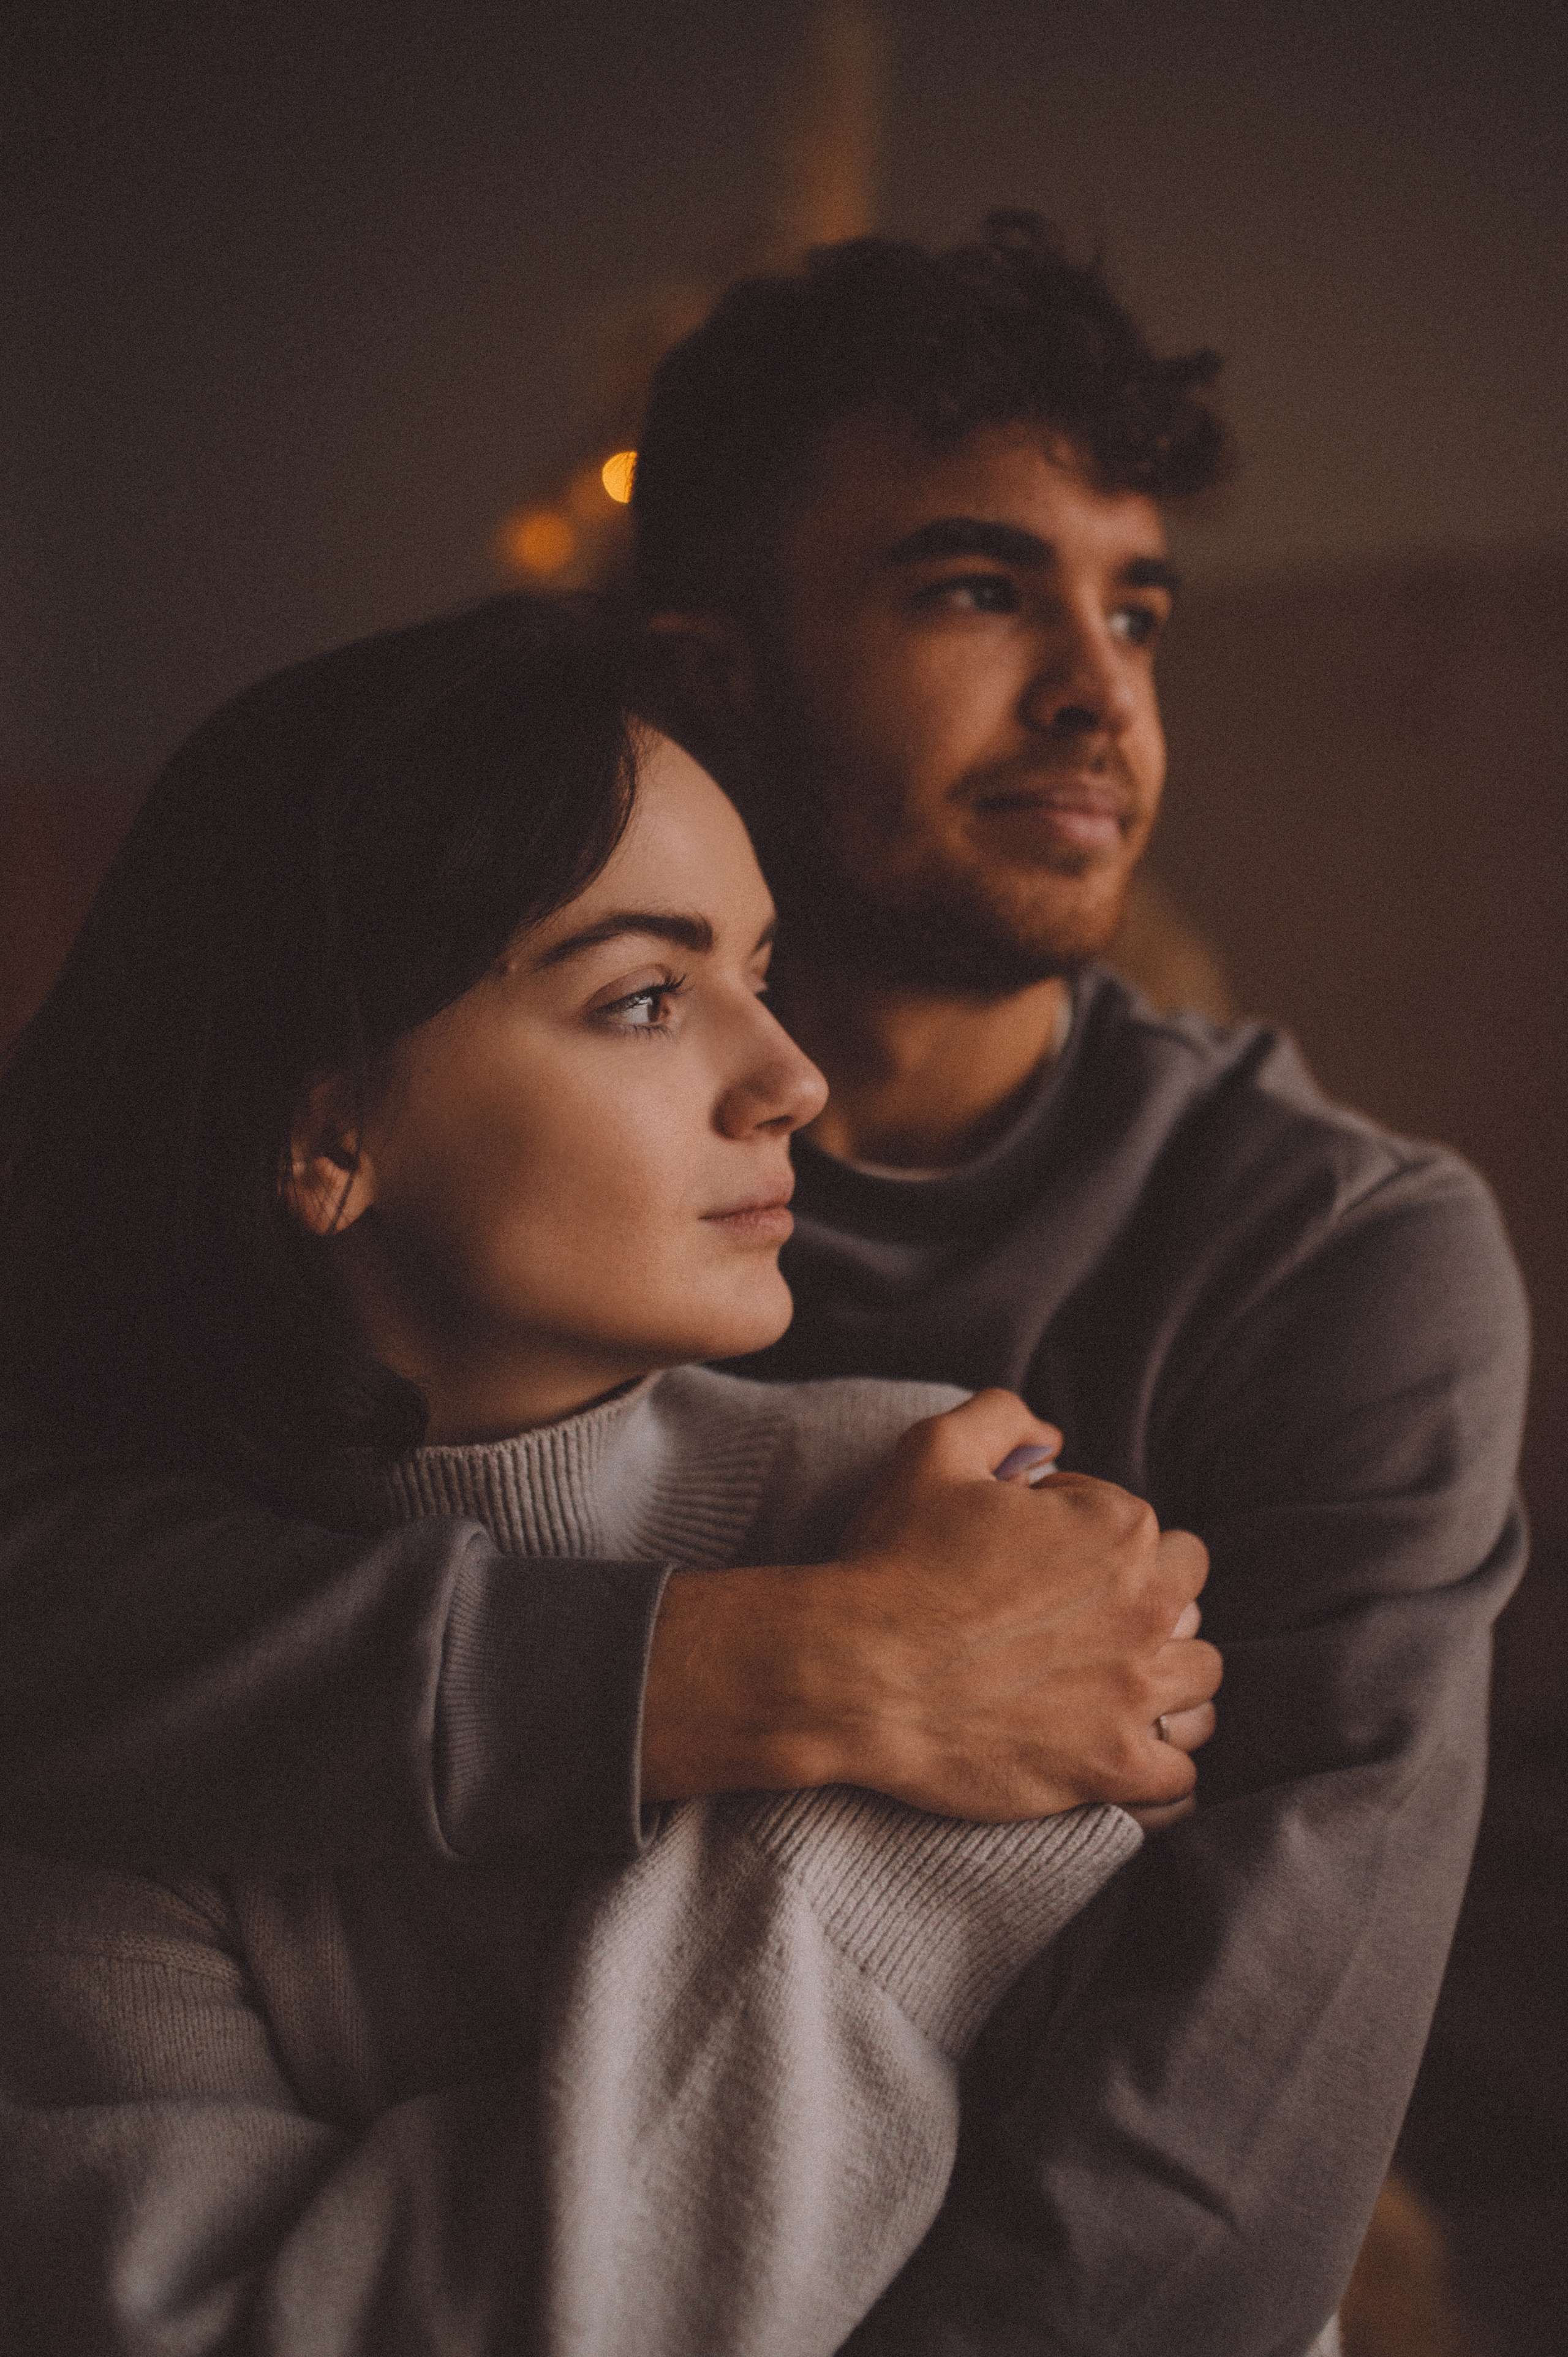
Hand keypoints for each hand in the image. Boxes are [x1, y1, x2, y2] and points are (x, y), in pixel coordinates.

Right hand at [641, 1390, 1220, 1821]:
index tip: (1039, 1562)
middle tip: (1076, 1621)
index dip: (1091, 1539)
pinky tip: (1122, 1752)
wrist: (850, 1673)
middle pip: (1189, 1601)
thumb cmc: (892, 1561)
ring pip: (1198, 1683)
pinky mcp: (1112, 1768)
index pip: (1147, 1529)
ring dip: (1163, 1681)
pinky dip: (1159, 1765)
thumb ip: (1003, 1417)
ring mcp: (1134, 1695)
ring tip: (1107, 1685)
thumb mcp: (936, 1450)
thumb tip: (1051, 1434)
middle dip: (1143, 1602)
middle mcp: (1146, 1609)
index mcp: (1120, 1529)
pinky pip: (1180, 1774)